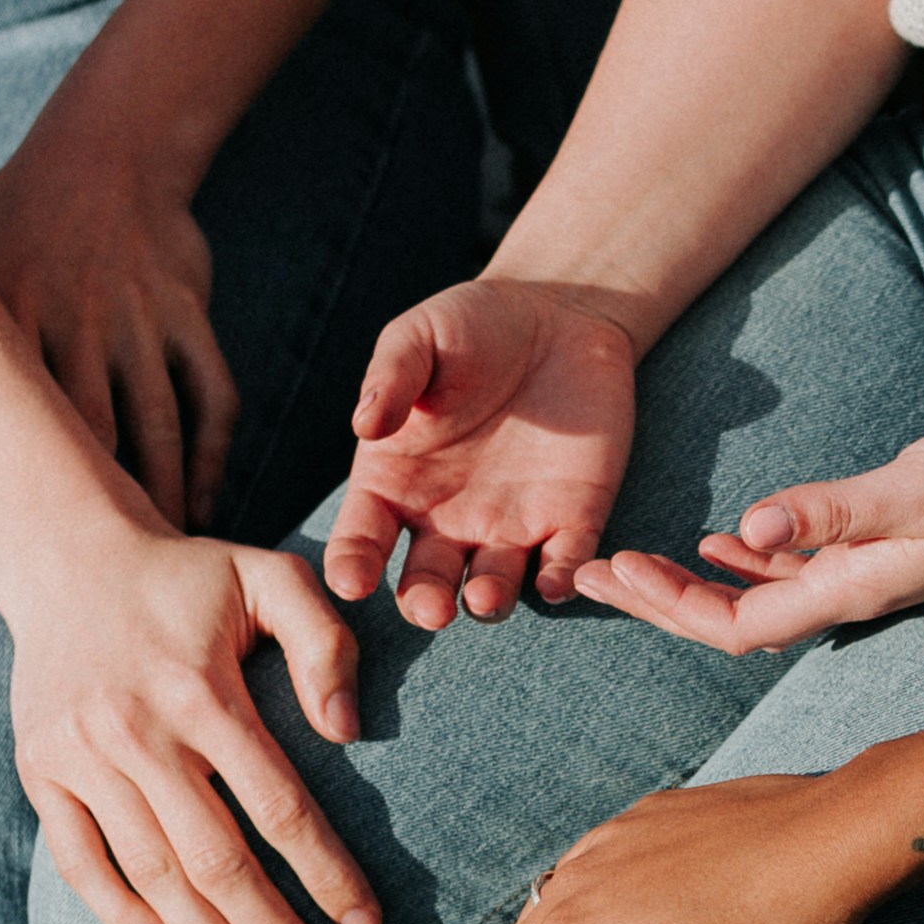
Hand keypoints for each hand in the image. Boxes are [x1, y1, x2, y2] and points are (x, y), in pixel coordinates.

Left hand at [0, 129, 233, 530]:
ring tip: (159, 558)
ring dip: (165, 495)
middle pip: (96, 434)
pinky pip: (214, 394)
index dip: (25, 497)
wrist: (104, 152)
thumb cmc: (4, 224)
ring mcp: (140, 317)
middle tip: (99, 583)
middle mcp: (79, 319)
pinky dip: (213, 454)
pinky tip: (202, 501)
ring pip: (162, 423)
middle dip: (104, 511)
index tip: (23, 564)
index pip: (16, 422)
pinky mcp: (190, 312)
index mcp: (8, 317)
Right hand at [11, 529, 380, 923]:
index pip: (278, 806)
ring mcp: (80, 756)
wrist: (67, 559)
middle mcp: (138, 731)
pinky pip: (78, 864)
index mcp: (202, 690)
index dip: (326, 873)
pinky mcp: (41, 771)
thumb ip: (325, 643)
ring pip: (151, 875)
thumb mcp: (271, 577)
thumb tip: (346, 734)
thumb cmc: (189, 578)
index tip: (366, 923)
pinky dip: (121, 915)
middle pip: (216, 861)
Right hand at [323, 278, 646, 629]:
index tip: (351, 581)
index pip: (363, 537)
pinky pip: (564, 563)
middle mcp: (446, 518)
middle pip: (425, 581)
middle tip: (430, 608)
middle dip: (424, 602)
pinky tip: (556, 581)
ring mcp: (510, 524)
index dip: (352, 564)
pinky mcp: (572, 518)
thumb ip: (392, 377)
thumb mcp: (422, 337)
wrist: (557, 315)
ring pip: (492, 586)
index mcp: (396, 482)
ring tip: (483, 596)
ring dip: (487, 601)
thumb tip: (364, 423)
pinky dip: (562, 579)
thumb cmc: (472, 325)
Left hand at [572, 408, 923, 655]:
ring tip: (629, 563)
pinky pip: (793, 572)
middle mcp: (850, 596)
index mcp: (851, 592)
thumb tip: (746, 532)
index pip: (735, 625)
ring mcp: (864, 578)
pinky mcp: (878, 550)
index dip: (668, 607)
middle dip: (658, 603)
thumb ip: (833, 510)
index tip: (612, 572)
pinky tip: (721, 540)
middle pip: (731, 621)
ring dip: (691, 585)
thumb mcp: (914, 487)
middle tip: (589, 573)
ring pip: (755, 598)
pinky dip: (746, 560)